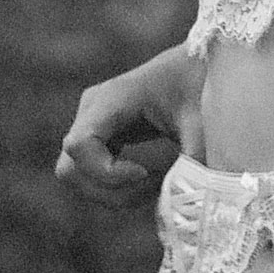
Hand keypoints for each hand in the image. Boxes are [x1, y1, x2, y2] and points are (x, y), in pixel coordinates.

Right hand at [55, 64, 194, 209]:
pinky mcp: (99, 137)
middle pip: (70, 168)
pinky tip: (152, 179)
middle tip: (155, 185)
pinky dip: (116, 188)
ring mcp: (91, 123)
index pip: (79, 145)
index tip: (145, 173)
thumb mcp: (203, 123)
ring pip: (75, 176)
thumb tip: (187, 203)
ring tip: (158, 183)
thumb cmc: (200, 89)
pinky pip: (89, 174)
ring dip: (113, 192)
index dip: (105, 172)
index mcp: (112, 98)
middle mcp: (92, 110)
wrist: (197, 69)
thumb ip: (195, 160)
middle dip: (109, 190)